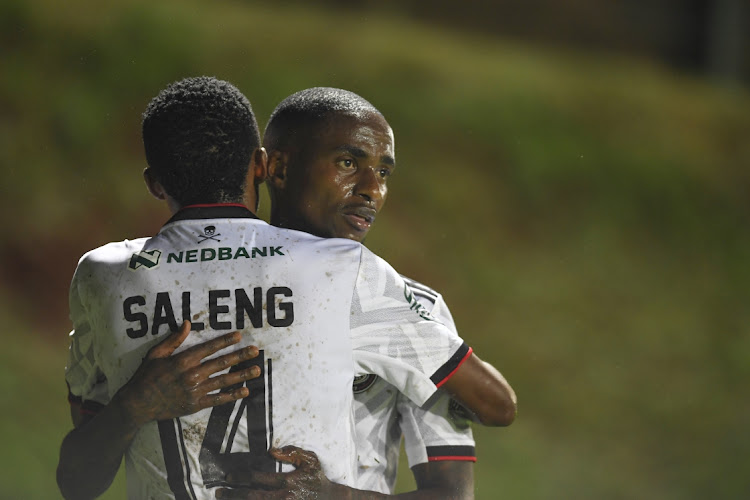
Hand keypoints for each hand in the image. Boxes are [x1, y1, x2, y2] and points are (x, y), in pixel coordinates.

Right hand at [116, 320, 259, 425]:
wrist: (138, 404)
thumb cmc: (146, 376)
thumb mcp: (156, 353)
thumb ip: (174, 339)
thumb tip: (187, 323)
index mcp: (182, 361)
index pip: (208, 348)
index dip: (224, 341)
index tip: (238, 335)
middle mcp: (191, 375)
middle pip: (220, 363)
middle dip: (240, 356)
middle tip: (255, 351)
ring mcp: (194, 391)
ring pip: (223, 381)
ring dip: (242, 375)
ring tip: (257, 370)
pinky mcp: (195, 405)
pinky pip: (217, 399)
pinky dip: (232, 396)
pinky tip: (245, 391)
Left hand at [216, 446, 333, 499]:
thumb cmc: (318, 478)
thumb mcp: (310, 460)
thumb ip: (293, 452)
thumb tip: (272, 451)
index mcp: (287, 482)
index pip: (259, 479)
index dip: (241, 477)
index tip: (228, 476)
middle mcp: (282, 497)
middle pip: (252, 497)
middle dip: (233, 494)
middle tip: (218, 492)